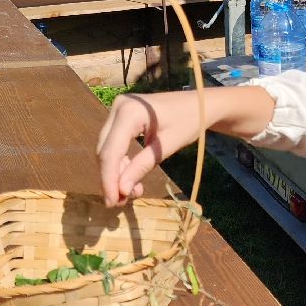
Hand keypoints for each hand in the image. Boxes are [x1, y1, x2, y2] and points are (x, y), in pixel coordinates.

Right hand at [96, 91, 204, 206]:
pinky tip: (130, 178)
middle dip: (111, 178)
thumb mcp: (167, 146)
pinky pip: (114, 142)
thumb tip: (121, 191)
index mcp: (130, 112)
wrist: (200, 103)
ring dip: (116, 172)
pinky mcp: (121, 116)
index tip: (112, 202)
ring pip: (107, 148)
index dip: (109, 179)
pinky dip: (121, 161)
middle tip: (120, 202)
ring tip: (130, 193)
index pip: (111, 151)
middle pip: (105, 150)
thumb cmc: (190, 121)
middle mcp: (118, 107)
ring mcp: (118, 109)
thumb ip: (142, 166)